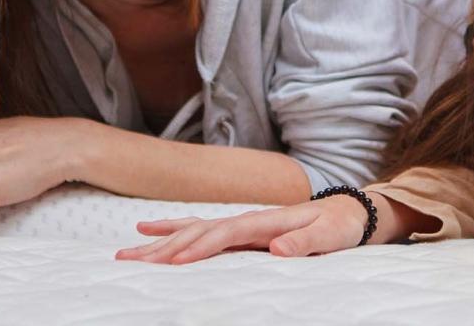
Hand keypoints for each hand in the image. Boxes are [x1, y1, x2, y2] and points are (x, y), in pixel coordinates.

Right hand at [116, 195, 370, 263]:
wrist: (347, 212)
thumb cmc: (339, 226)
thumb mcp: (330, 236)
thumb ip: (304, 243)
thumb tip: (277, 249)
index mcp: (265, 222)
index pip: (225, 235)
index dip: (199, 247)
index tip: (174, 261)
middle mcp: (246, 220)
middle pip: (198, 231)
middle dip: (164, 246)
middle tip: (129, 260)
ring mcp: (240, 224)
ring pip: (192, 230)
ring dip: (159, 240)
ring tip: (125, 249)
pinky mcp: (239, 230)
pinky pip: (199, 229)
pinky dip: (173, 229)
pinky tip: (147, 230)